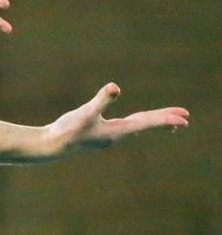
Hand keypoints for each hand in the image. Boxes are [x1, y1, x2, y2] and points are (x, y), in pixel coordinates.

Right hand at [41, 83, 189, 158]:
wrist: (50, 147)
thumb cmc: (66, 131)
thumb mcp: (85, 113)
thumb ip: (101, 100)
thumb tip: (115, 86)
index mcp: (117, 131)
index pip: (147, 122)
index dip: (166, 119)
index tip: (185, 118)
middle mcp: (117, 135)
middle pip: (145, 125)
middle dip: (165, 121)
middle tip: (185, 118)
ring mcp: (108, 137)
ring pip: (137, 128)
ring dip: (152, 124)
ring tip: (169, 124)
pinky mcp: (100, 135)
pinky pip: (126, 128)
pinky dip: (137, 125)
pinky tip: (133, 127)